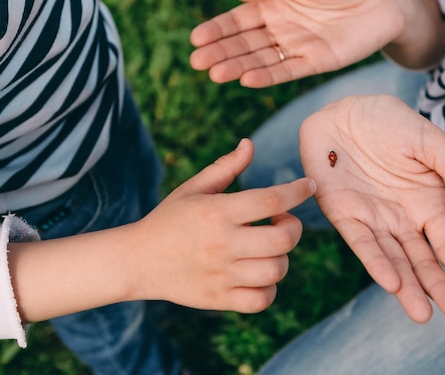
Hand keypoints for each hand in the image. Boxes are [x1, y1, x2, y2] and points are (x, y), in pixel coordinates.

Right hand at [131, 138, 315, 312]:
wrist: (137, 261)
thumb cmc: (170, 219)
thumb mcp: (194, 188)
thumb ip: (226, 166)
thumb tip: (250, 144)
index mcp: (217, 212)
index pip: (270, 199)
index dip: (297, 191)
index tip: (308, 186)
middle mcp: (222, 244)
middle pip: (283, 239)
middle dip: (293, 227)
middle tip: (281, 221)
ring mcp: (221, 275)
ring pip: (276, 271)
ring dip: (281, 257)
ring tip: (268, 248)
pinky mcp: (219, 300)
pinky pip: (261, 300)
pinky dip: (268, 288)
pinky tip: (258, 273)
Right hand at [190, 0, 412, 86]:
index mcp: (274, 4)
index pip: (239, 19)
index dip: (217, 28)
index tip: (196, 38)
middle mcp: (281, 28)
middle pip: (244, 43)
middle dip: (220, 52)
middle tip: (197, 62)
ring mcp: (297, 46)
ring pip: (261, 59)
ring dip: (237, 66)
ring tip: (215, 74)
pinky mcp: (315, 62)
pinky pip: (287, 71)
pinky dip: (267, 76)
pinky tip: (247, 79)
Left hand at [299, 95, 444, 321]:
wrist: (343, 111)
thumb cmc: (389, 124)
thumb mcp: (430, 143)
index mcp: (427, 204)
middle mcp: (402, 219)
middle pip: (423, 260)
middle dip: (439, 286)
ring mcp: (373, 220)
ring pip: (394, 260)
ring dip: (407, 286)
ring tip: (423, 313)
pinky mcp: (344, 215)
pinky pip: (361, 243)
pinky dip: (375, 262)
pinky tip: (390, 282)